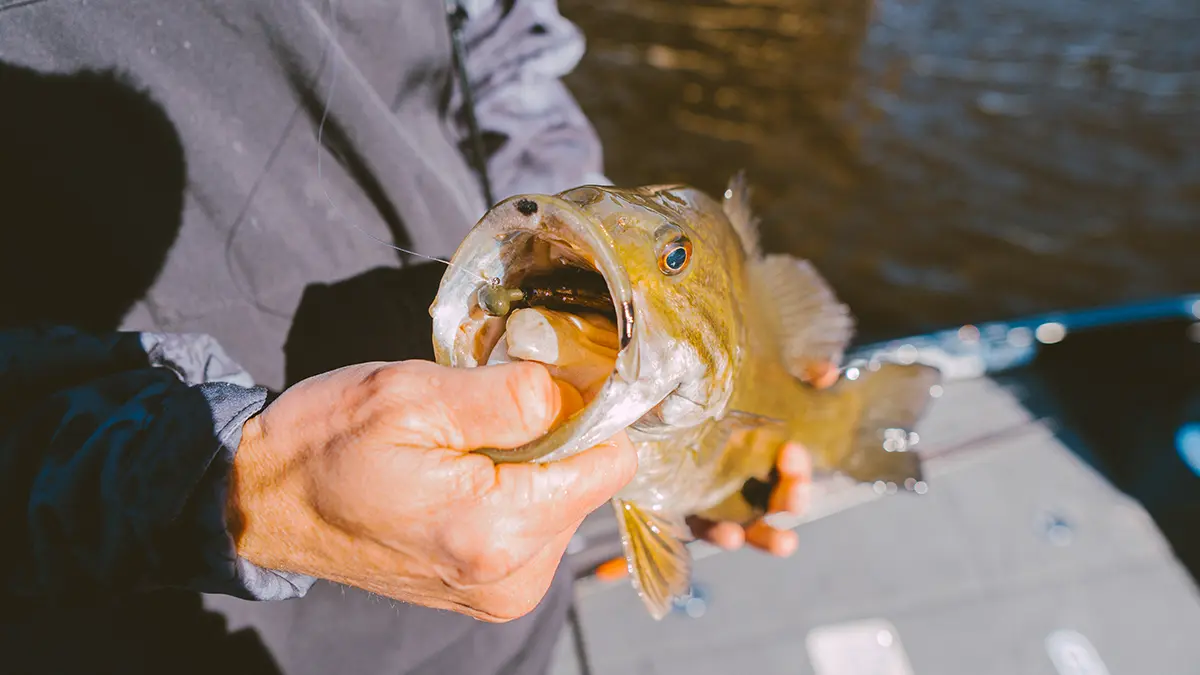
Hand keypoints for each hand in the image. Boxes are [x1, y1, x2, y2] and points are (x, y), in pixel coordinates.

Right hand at [226, 360, 636, 622]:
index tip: (537, 390)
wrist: (266, 505)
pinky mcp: (489, 592)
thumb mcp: (413, 397)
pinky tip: (459, 478)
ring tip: (459, 450)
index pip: (610, 464)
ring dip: (527, 467)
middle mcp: (512, 576)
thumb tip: (578, 392)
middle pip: (587, 483)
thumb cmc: (328, 444)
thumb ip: (510, 396)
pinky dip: (510, 494)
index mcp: (497, 530)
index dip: (585, 413)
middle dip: (549, 440)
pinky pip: (534, 528)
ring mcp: (501, 592)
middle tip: (478, 418)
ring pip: (562, 504)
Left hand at [686, 359, 834, 555]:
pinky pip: (707, 530)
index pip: (791, 468)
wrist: (650, 416)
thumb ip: (791, 375)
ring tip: (785, 543)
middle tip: (796, 489)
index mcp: (763, 454)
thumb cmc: (709, 401)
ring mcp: (720, 502)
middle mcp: (746, 481)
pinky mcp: (690, 513)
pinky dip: (723, 535)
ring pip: (753, 526)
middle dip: (794, 496)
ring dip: (770, 536)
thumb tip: (827, 372)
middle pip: (780, 498)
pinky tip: (731, 535)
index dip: (799, 468)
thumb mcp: (747, 382)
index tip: (793, 452)